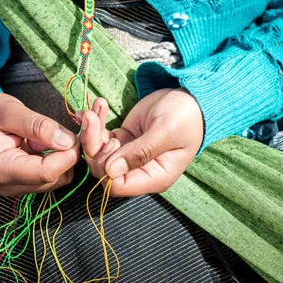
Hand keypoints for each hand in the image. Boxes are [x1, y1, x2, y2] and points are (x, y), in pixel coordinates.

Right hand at [0, 84, 79, 195]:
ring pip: (55, 179)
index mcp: (1, 170)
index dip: (68, 155)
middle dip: (66, 156)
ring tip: (43, 135)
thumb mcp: (9, 110)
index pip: (47, 173)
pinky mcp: (20, 183)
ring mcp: (14, 187)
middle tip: (62, 130)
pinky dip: (52, 158)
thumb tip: (68, 140)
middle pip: (55, 179)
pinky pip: (48, 175)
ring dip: (59, 157)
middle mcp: (8, 186)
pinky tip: (40, 141)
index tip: (76, 133)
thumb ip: (38, 125)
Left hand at [79, 88, 202, 196]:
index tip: (110, 141)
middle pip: (102, 169)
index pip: (118, 186)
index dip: (106, 167)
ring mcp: (128, 155)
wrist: (191, 97)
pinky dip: (95, 123)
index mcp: (154, 177)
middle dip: (92, 144)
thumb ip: (139, 152)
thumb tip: (110, 171)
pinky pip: (100, 137)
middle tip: (93, 117)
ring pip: (97, 152)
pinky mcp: (122, 139)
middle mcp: (139, 171)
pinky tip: (95, 106)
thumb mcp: (165, 132)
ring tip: (93, 109)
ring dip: (91, 130)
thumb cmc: (185, 116)